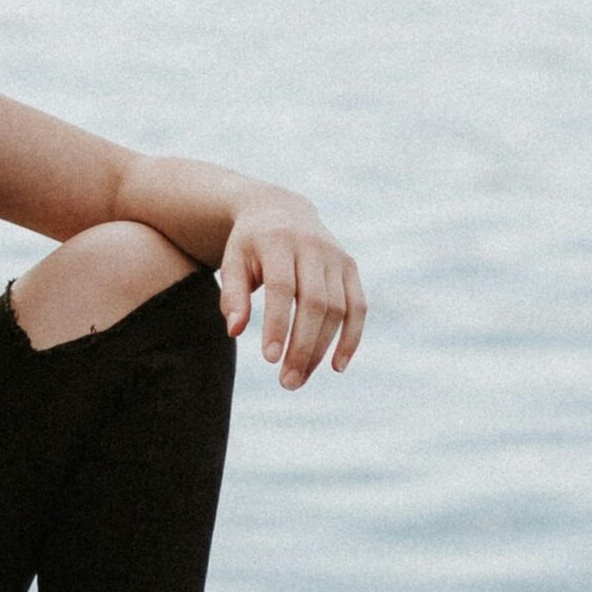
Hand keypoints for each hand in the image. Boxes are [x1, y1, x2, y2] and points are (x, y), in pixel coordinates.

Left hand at [218, 204, 364, 388]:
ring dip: (322, 348)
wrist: (280, 209)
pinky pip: (358, 306)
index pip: (282, 288)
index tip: (269, 359)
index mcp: (278, 241)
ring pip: (337, 309)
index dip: (278, 324)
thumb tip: (235, 331)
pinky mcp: (351, 267)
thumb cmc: (250, 244)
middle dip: (302, 345)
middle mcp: (312, 246)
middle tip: (287, 381)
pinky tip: (337, 365)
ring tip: (299, 378)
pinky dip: (351, 337)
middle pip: (314, 302)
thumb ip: (233, 295)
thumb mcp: (233, 261)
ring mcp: (336, 256)